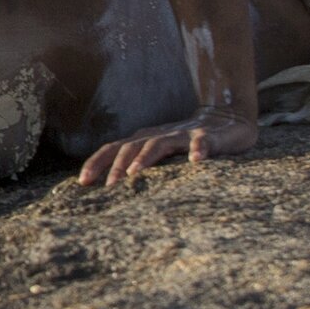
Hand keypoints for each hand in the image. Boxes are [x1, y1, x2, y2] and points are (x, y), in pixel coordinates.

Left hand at [75, 114, 255, 187]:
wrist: (227, 120)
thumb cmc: (186, 143)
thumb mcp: (159, 153)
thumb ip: (139, 165)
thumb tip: (110, 189)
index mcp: (143, 140)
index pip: (113, 149)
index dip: (96, 163)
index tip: (82, 182)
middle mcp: (158, 135)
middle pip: (130, 147)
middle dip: (117, 166)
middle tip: (108, 187)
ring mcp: (182, 135)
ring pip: (159, 144)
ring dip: (145, 158)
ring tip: (135, 174)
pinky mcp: (208, 137)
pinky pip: (202, 142)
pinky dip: (198, 150)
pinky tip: (196, 161)